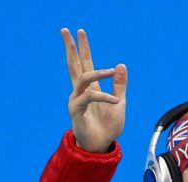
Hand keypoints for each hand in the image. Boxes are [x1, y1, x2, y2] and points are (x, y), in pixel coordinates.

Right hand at [61, 28, 126, 152]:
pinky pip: (89, 98)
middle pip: (74, 65)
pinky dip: (104, 97)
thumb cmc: (108, 127)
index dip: (83, 48)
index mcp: (90, 88)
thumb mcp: (120, 102)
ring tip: (111, 70)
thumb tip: (121, 64)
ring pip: (83, 78)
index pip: (85, 63)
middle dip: (71, 47)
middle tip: (66, 30)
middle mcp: (80, 91)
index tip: (79, 31)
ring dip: (98, 72)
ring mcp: (76, 100)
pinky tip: (115, 100)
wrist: (102, 146)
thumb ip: (120, 85)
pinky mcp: (76, 110)